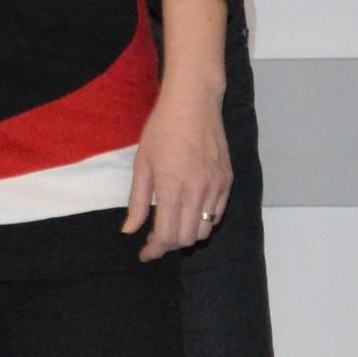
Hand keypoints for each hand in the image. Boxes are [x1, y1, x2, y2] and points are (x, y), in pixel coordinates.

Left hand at [125, 79, 232, 260]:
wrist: (194, 103)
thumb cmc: (162, 130)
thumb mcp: (142, 164)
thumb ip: (138, 202)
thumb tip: (129, 231)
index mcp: (172, 189)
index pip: (166, 236)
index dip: (154, 250)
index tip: (145, 253)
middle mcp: (197, 192)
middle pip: (187, 239)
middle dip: (170, 245)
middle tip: (156, 238)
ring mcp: (216, 187)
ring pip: (205, 230)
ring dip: (188, 235)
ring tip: (175, 225)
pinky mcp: (227, 181)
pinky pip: (218, 214)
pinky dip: (204, 221)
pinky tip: (192, 211)